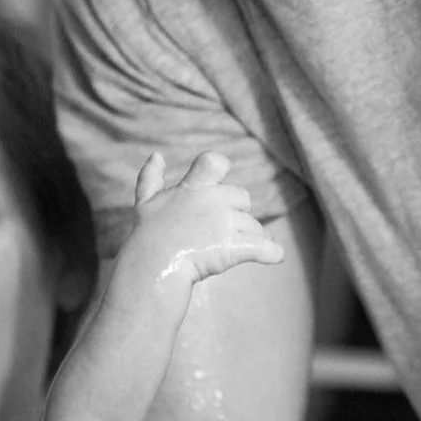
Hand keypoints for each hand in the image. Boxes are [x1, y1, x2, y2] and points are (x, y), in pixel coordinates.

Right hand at [129, 151, 283, 284]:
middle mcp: (215, 201)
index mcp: (194, 187)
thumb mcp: (146, 201)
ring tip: (229, 250)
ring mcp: (227, 224)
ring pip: (253, 226)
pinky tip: (275, 255)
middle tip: (220, 229)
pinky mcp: (236, 247)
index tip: (218, 178)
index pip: (215, 162)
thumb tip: (156, 155)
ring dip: (247, 236)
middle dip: (237, 212)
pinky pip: (265, 248)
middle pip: (242, 198)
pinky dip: (272, 252)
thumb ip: (151, 177)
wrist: (155, 265)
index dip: (220, 167)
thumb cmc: (149, 234)